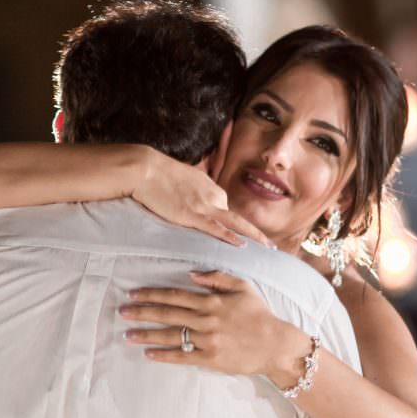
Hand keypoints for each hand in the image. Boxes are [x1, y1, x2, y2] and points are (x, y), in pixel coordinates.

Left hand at [120, 270, 310, 385]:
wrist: (275, 344)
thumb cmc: (259, 313)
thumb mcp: (242, 287)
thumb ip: (217, 278)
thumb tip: (191, 275)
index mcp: (212, 301)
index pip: (175, 295)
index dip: (152, 294)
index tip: (134, 293)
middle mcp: (206, 319)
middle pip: (167, 313)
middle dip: (142, 312)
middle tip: (122, 312)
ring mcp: (207, 340)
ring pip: (170, 335)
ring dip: (146, 334)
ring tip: (127, 334)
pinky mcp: (210, 359)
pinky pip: (182, 356)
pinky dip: (163, 355)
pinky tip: (148, 353)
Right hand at [130, 148, 272, 247]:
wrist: (146, 169)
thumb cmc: (158, 174)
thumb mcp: (182, 179)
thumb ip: (191, 191)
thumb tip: (189, 199)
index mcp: (210, 187)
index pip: (224, 208)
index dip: (232, 225)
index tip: (242, 237)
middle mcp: (212, 195)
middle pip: (237, 217)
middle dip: (255, 233)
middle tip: (270, 246)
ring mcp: (203, 205)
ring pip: (234, 223)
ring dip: (254, 236)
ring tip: (268, 248)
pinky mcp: (191, 214)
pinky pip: (215, 227)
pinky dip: (228, 236)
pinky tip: (241, 245)